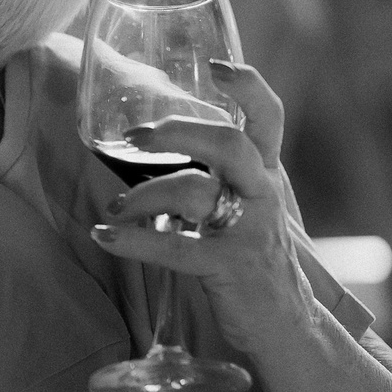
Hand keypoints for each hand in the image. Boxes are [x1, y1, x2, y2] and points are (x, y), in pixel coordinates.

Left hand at [89, 60, 316, 349]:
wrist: (287, 326)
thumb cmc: (256, 261)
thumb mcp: (249, 208)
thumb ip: (221, 176)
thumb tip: (159, 143)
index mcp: (265, 176)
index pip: (268, 119)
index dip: (248, 87)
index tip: (216, 65)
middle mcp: (263, 196)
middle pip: (229, 144)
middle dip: (178, 132)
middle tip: (135, 136)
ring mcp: (249, 232)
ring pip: (194, 192)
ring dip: (143, 195)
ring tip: (114, 209)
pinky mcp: (229, 267)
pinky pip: (173, 247)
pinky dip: (131, 240)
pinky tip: (103, 235)